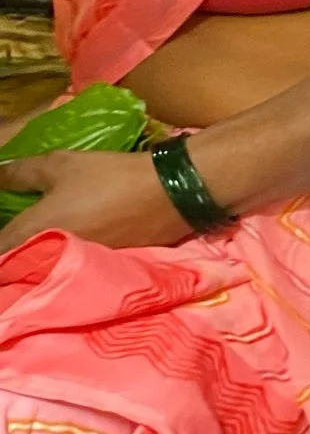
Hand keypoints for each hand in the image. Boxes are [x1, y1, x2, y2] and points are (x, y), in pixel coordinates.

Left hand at [0, 150, 190, 253]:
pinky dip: (65, 262)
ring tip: (39, 246)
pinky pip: (72, 269)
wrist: (169, 194)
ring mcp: (79, 266)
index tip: (5, 233)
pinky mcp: (102, 268)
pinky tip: (69, 248)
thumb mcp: (60, 164)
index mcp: (38, 229)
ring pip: (47, 269)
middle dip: (14, 256)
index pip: (1, 248)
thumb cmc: (110, 176)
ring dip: (39, 261)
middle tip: (19, 239)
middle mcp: (54, 256)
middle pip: (22, 264)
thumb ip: (20, 173)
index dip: (0, 242)